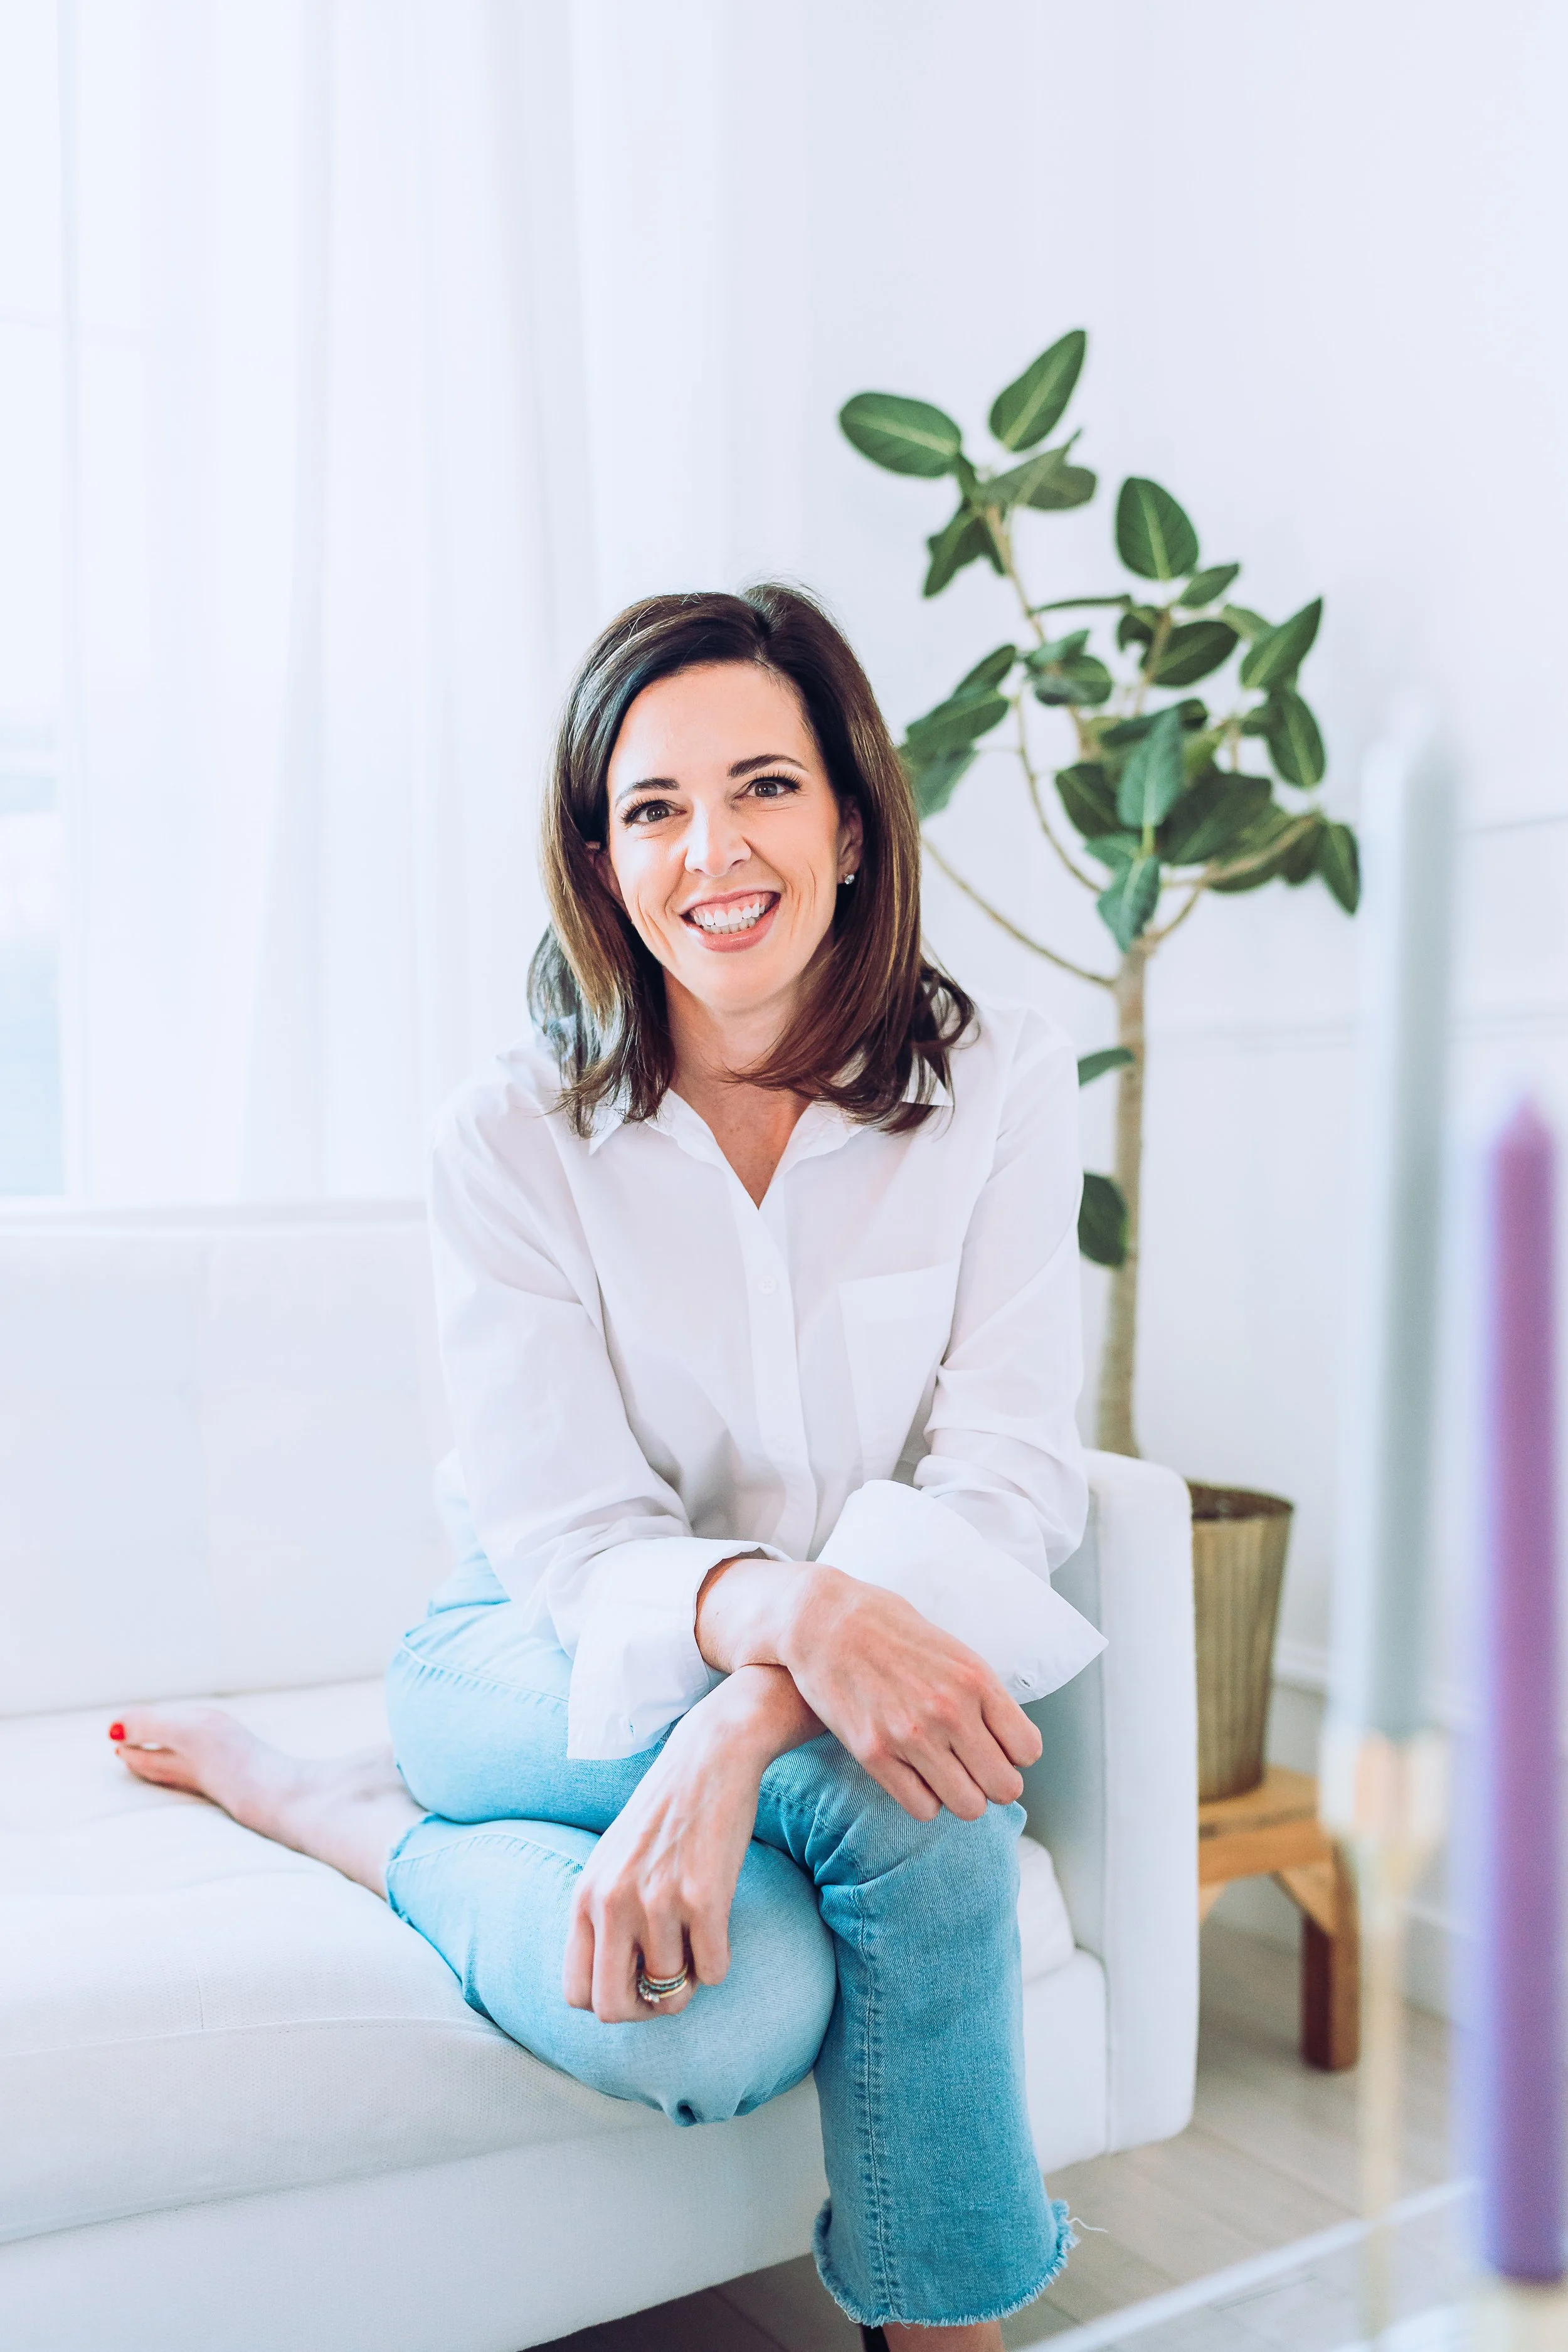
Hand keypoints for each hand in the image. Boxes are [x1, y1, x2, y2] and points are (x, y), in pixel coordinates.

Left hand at [562, 1664, 818, 2023]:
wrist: (707, 1759)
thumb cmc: (663, 1815)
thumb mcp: (612, 1863)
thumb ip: (602, 1916)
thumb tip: (614, 1986)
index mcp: (584, 1897)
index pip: (576, 1993)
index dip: (610, 2001)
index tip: (636, 1984)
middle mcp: (612, 1904)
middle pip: (615, 2008)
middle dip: (646, 2010)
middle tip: (670, 1986)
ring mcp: (657, 1903)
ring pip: (672, 1992)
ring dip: (690, 1978)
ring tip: (697, 1938)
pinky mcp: (704, 1899)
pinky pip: (714, 1971)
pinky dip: (720, 1960)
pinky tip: (719, 1926)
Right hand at [695, 1556, 1040, 1824]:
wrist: (824, 1621)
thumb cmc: (890, 1631)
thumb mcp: (952, 1650)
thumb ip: (982, 1694)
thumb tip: (1009, 1742)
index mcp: (975, 1679)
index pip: (1027, 1750)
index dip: (1014, 1755)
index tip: (995, 1747)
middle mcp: (949, 1710)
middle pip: (1004, 1786)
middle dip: (993, 1784)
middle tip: (973, 1769)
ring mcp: (911, 1735)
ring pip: (967, 1806)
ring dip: (960, 1796)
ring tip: (944, 1774)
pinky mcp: (874, 1754)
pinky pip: (922, 1809)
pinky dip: (923, 1799)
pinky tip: (913, 1776)